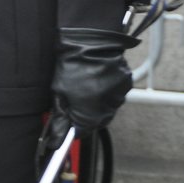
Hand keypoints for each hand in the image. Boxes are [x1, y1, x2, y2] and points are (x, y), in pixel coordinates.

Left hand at [49, 28, 136, 143]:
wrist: (91, 41)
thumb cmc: (73, 65)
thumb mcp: (59, 94)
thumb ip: (60, 120)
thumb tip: (57, 141)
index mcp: (91, 113)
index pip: (82, 132)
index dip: (72, 127)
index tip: (67, 120)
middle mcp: (109, 107)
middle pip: (97, 121)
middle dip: (85, 115)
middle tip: (75, 100)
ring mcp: (120, 94)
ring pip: (108, 108)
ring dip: (97, 103)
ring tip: (87, 87)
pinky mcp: (126, 83)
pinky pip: (116, 95)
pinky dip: (107, 92)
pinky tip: (98, 80)